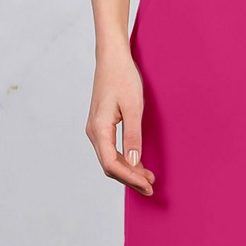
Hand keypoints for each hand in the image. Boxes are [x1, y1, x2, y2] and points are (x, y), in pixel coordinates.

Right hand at [86, 51, 155, 194]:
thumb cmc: (123, 77)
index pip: (111, 164)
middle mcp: (94, 132)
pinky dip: (124, 160)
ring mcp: (96, 129)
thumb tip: (133, 162)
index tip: (148, 185)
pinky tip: (138, 164)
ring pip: (110, 159)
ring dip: (128, 170)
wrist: (112, 58)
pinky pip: (111, 150)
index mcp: (99, 129)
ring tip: (148, 178)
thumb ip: (133, 136)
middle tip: (151, 187)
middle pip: (109, 165)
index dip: (130, 178)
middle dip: (130, 178)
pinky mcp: (101, 125)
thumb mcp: (133, 107)